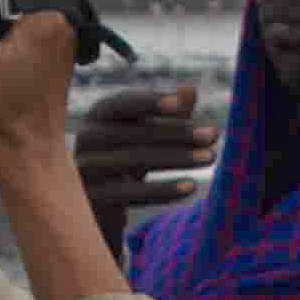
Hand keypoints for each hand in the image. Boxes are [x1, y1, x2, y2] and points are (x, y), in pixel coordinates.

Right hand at [74, 81, 214, 257]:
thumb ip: (166, 116)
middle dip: (177, 133)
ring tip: (211, 157)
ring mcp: (86, 170)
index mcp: (98, 116)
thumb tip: (190, 90)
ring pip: (135, 161)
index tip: (181, 103)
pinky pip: (132, 193)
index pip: (123, 103)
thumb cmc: (124, 162)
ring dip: (178, 158)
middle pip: (135, 133)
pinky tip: (191, 187)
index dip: (149, 102)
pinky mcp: (92, 199)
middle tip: (213, 135)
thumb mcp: (144, 137)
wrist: (94, 209)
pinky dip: (163, 190)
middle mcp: (86, 139)